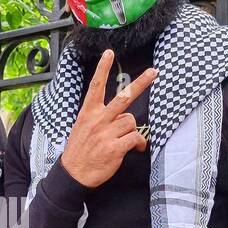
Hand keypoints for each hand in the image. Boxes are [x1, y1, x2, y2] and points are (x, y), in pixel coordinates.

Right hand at [60, 50, 156, 188]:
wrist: (73, 174)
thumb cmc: (79, 151)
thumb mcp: (82, 128)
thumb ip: (99, 118)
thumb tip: (120, 117)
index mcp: (88, 113)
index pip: (96, 86)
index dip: (102, 69)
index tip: (109, 53)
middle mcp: (98, 120)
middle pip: (124, 97)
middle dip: (141, 83)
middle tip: (154, 72)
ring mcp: (107, 133)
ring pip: (131, 122)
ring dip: (133, 131)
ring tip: (127, 141)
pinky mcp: (115, 147)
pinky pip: (135, 138)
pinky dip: (139, 143)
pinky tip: (136, 148)